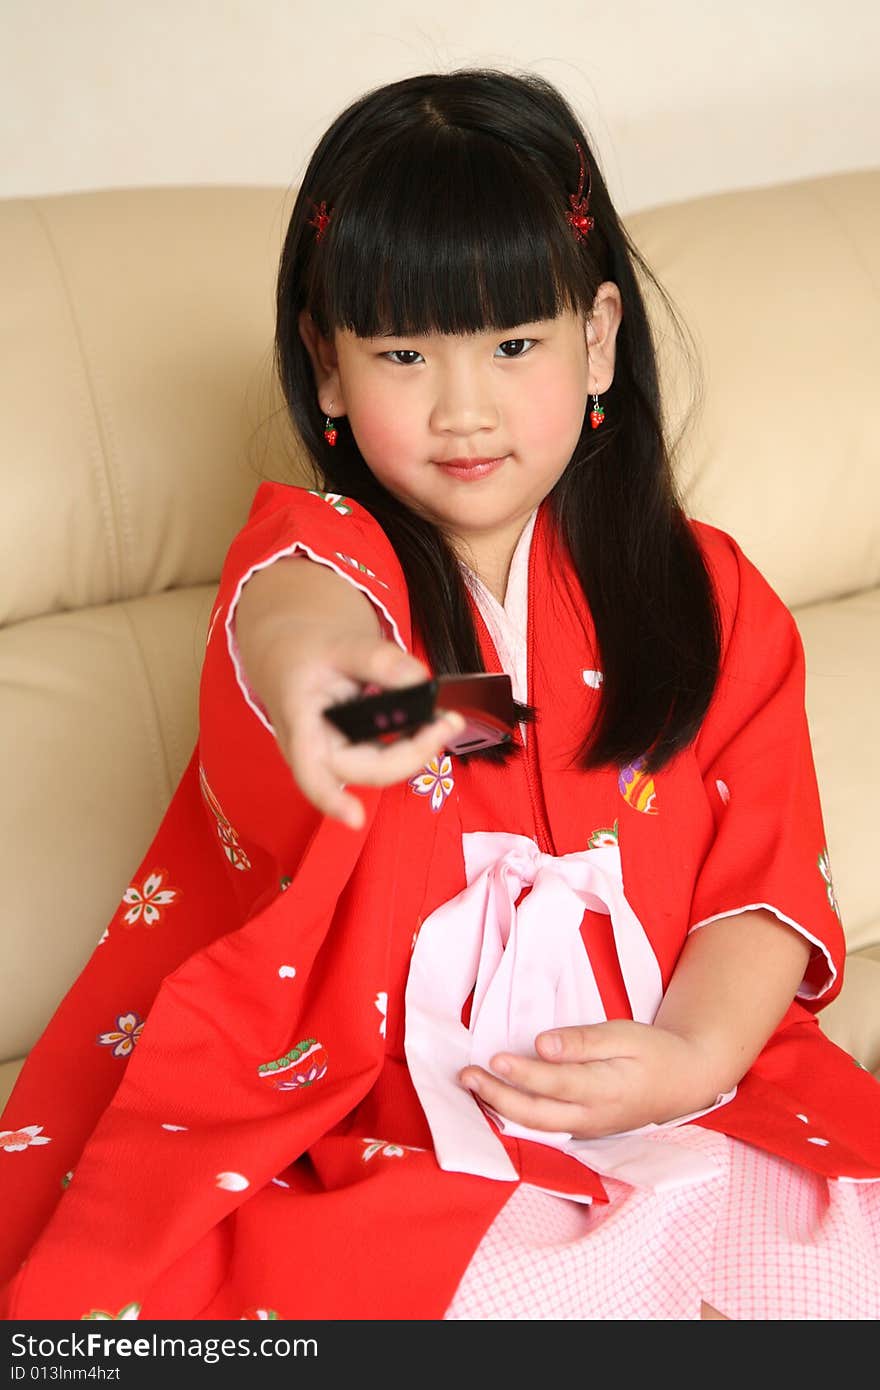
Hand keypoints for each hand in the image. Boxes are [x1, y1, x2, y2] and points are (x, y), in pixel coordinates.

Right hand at [261, 629, 462, 829]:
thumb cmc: (304, 650)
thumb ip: (378, 660)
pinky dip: (412, 741)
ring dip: (416, 750)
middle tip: (448, 723)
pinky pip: (385, 756)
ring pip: (380, 767)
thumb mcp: (337, 644)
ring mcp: (337, 755)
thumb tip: (419, 680)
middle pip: (365, 770)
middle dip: (411, 754)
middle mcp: (316, 750)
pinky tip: (432, 722)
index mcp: (300, 725)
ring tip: (446, 720)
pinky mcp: (356, 751)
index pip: (311, 770)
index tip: (356, 819)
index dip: (331, 798)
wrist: (290, 651)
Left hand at [459, 1020, 720, 1139]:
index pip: (557, 1084)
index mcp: (607, 1088)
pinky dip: (516, 1115)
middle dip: (498, 1096)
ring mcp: (587, 1129)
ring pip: (537, 1125)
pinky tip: (494, 1099)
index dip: (525, 1074)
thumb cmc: (652, 1051)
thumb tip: (543, 1045)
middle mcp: (593, 1116)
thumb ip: (584, 1043)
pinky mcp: (583, 1131)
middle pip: (538, 1113)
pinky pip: (545, 1128)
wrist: (683, 1082)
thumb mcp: (625, 1035)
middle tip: (467, 1075)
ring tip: (472, 1085)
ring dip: (500, 1107)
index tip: (495, 1058)